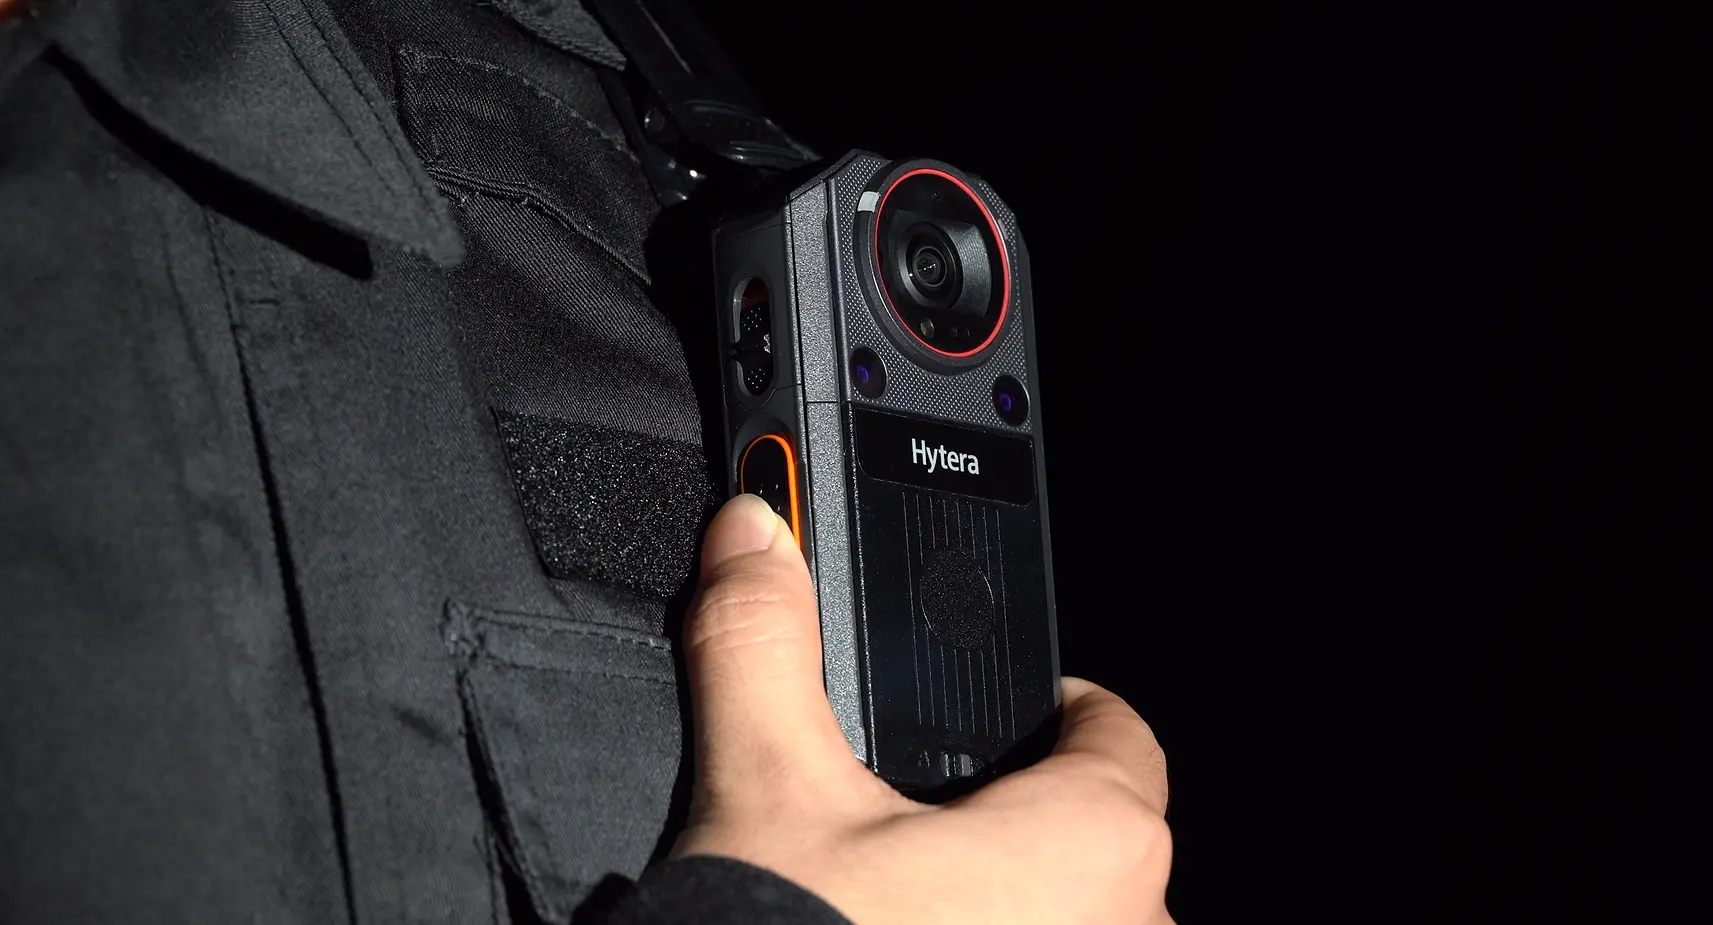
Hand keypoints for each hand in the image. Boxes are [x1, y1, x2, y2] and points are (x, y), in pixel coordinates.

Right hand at [673, 494, 1174, 924]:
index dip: (1058, 705)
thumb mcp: (763, 792)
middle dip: (1014, 820)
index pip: (1116, 736)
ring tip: (898, 909)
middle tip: (917, 820)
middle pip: (1094, 841)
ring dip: (1006, 910)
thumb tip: (756, 536)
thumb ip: (762, 645)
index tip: (1016, 707)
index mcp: (1093, 843)